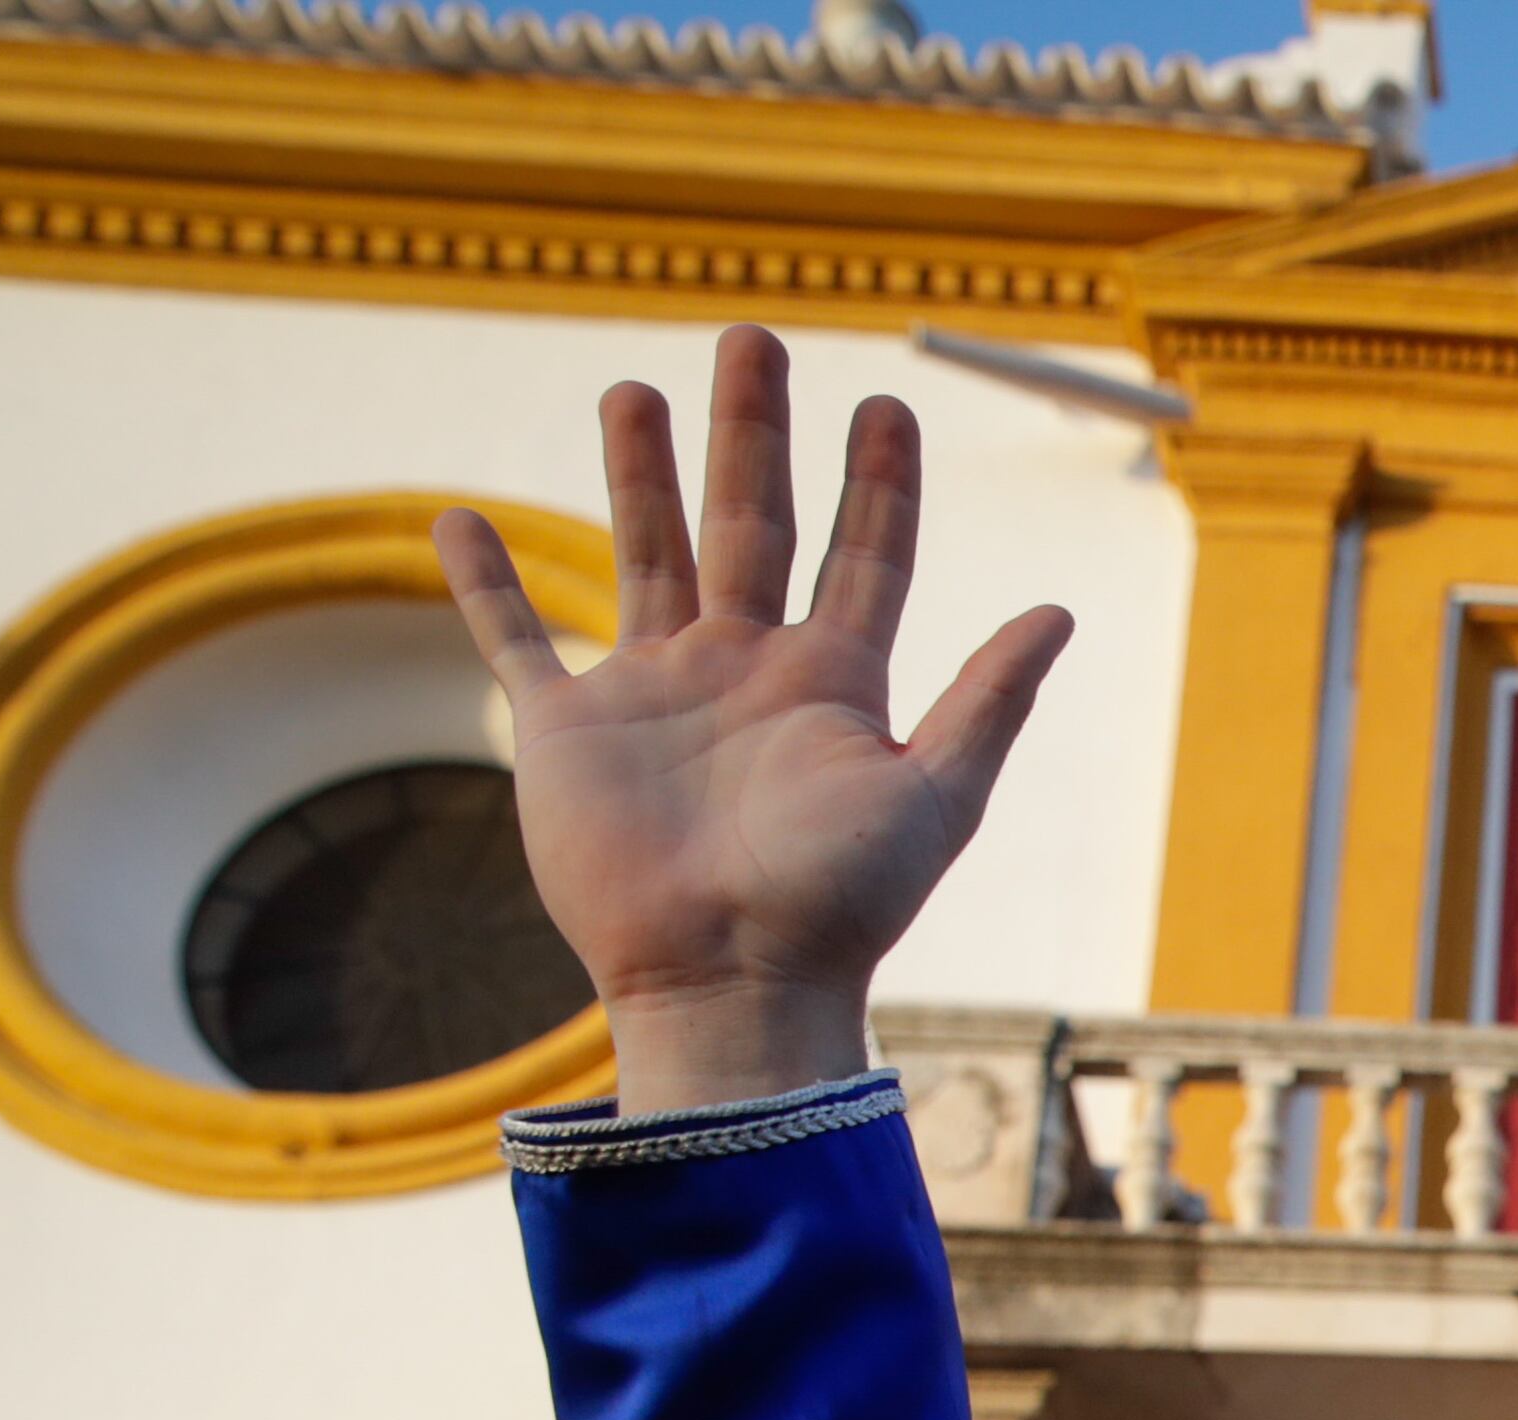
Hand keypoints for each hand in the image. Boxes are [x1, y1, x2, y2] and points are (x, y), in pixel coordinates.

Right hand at [436, 323, 1069, 1112]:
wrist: (730, 982)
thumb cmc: (839, 906)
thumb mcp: (932, 798)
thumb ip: (988, 704)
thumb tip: (1060, 613)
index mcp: (832, 684)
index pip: (863, 556)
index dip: (879, 483)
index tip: (887, 406)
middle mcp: (743, 673)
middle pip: (751, 524)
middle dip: (752, 433)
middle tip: (752, 338)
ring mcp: (653, 696)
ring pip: (645, 554)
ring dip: (638, 474)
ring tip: (632, 391)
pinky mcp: (567, 733)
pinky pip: (515, 640)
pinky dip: (484, 584)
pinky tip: (458, 521)